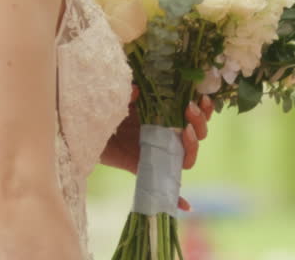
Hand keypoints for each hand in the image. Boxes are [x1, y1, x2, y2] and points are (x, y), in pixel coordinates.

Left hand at [110, 86, 213, 212]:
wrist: (89, 132)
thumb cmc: (109, 113)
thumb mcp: (122, 100)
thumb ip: (129, 93)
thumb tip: (137, 89)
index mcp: (166, 120)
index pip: (194, 118)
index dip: (204, 110)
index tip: (202, 98)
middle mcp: (167, 138)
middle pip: (198, 137)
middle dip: (200, 122)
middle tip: (189, 109)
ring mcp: (159, 155)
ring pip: (188, 157)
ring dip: (194, 145)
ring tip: (186, 131)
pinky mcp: (147, 170)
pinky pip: (166, 186)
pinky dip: (178, 198)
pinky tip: (185, 205)